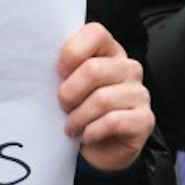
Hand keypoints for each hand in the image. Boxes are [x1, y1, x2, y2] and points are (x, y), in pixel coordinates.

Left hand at [57, 23, 154, 173]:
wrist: (100, 151)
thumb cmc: (82, 112)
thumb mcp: (71, 86)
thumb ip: (65, 70)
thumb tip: (40, 63)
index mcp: (111, 52)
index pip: (95, 33)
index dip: (71, 52)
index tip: (59, 73)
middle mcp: (129, 68)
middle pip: (93, 69)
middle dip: (69, 93)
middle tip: (63, 107)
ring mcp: (140, 94)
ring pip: (101, 100)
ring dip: (78, 118)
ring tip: (71, 127)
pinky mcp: (144, 120)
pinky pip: (113, 121)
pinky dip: (92, 132)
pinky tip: (86, 136)